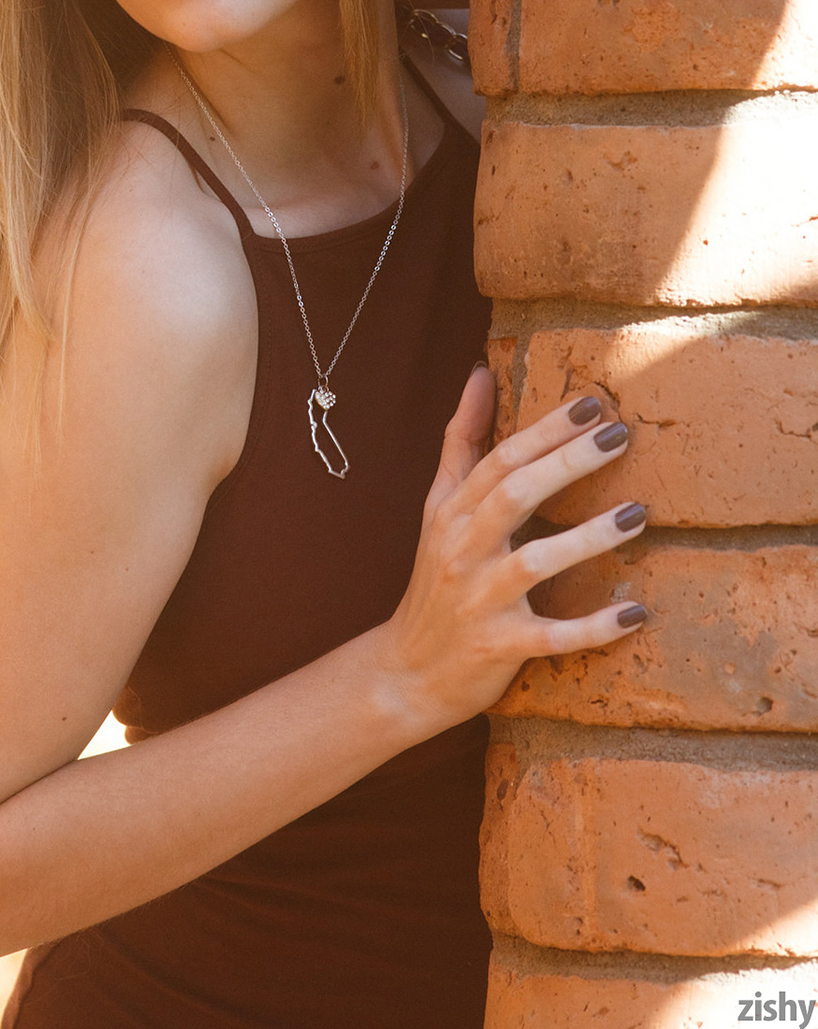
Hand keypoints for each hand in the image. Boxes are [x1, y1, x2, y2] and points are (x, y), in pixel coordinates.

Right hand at [380, 368, 646, 733]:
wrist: (407, 671)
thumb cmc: (435, 580)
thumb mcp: (439, 507)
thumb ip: (462, 442)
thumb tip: (478, 372)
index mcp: (452, 513)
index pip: (498, 461)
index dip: (544, 430)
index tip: (591, 404)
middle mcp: (463, 551)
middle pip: (514, 496)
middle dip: (566, 462)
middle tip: (618, 436)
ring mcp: (481, 601)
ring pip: (535, 563)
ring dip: (587, 539)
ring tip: (637, 514)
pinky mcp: (500, 647)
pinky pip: (552, 637)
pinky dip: (593, 627)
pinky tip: (635, 612)